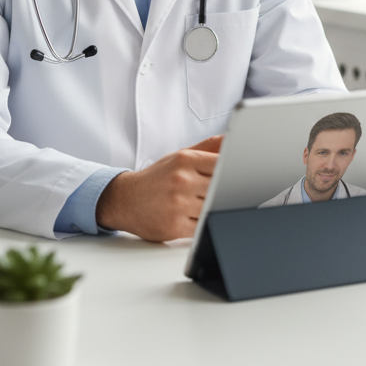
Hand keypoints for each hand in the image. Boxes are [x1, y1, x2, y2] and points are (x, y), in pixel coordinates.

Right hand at [96, 135, 223, 241]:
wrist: (124, 200)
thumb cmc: (158, 177)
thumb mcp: (181, 156)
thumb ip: (209, 147)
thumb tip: (233, 139)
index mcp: (186, 160)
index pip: (224, 162)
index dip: (235, 169)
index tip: (241, 173)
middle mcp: (182, 180)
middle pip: (222, 186)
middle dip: (226, 189)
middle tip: (228, 190)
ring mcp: (178, 204)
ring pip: (214, 206)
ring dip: (214, 207)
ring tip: (207, 203)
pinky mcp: (174, 227)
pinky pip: (203, 225)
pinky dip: (205, 222)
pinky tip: (197, 216)